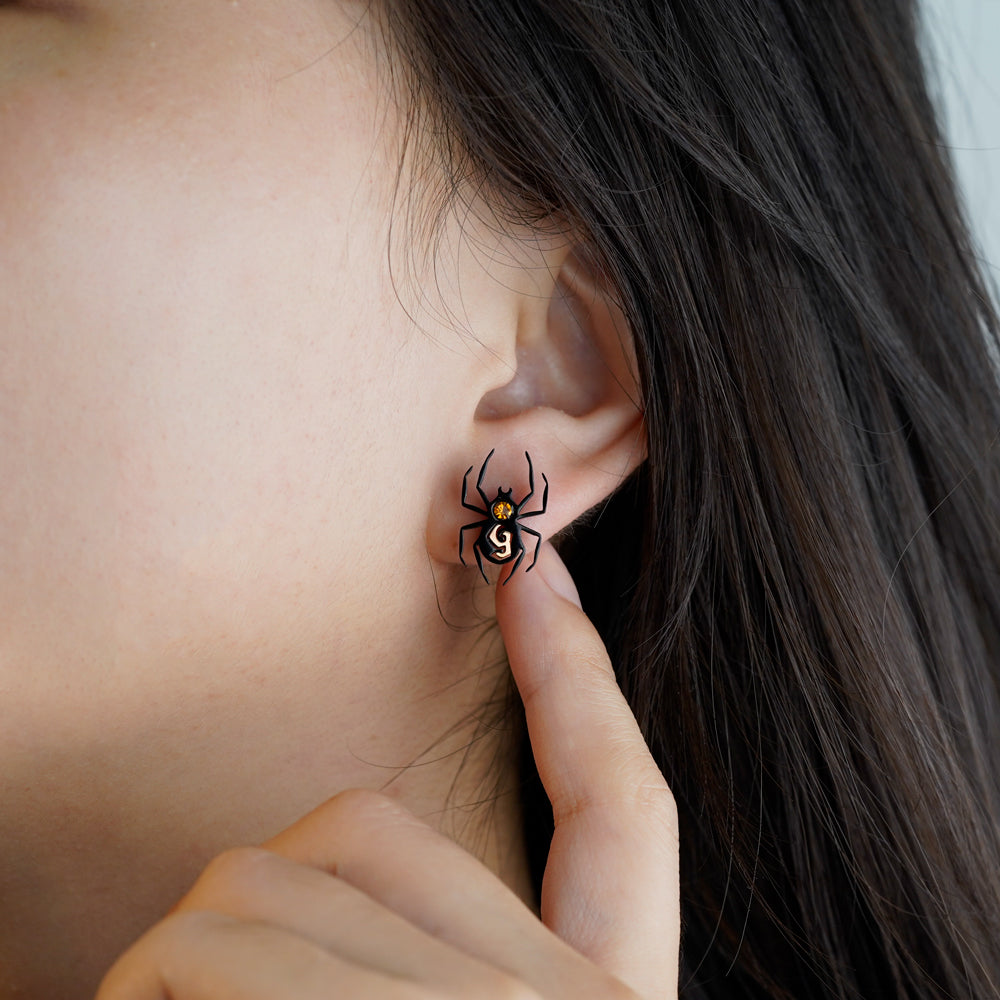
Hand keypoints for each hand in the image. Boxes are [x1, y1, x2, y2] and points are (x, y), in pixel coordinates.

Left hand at [95, 543, 679, 998]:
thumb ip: (442, 936)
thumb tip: (351, 836)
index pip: (622, 811)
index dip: (579, 678)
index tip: (533, 567)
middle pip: (372, 828)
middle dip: (273, 885)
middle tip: (213, 986)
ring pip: (268, 876)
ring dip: (190, 949)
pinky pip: (204, 940)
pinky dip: (148, 979)